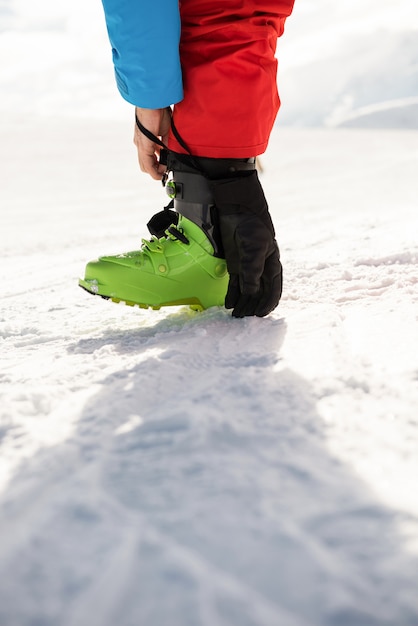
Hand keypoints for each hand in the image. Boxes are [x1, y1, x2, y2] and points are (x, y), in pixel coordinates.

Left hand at [133, 106, 171, 179]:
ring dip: (156, 171)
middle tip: (165, 170)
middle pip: (145, 164)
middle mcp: (140, 143)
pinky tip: (161, 171)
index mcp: (144, 139)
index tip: (166, 166)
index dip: (157, 165)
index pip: (148, 157)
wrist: (153, 102)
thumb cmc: (158, 111)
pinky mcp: (144, 146)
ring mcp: (141, 145)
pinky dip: (155, 170)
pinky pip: (147, 164)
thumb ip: (165, 143)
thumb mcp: (164, 130)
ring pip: (145, 166)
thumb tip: (169, 152)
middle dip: (156, 169)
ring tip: (164, 171)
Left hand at [210, 171, 282, 317]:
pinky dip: (232, 295)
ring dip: (243, 303)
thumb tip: (251, 293)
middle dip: (253, 306)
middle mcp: (261, 268)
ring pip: (247, 291)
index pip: (273, 289)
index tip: (260, 315)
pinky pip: (235, 284)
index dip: (268, 303)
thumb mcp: (254, 248)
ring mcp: (247, 267)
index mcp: (272, 264)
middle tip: (245, 318)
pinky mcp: (235, 264)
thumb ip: (252, 271)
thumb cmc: (251, 226)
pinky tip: (229, 304)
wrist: (236, 209)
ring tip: (236, 315)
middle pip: (260, 293)